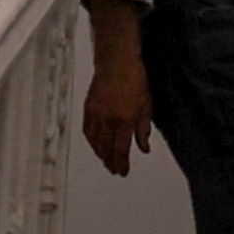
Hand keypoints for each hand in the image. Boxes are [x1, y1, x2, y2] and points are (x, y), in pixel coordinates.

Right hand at [81, 0, 152, 175]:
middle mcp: (109, 120)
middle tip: (115, 170)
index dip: (122, 164)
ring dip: (100, 154)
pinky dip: (91, 141)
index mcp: (125, 120)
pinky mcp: (88, 108)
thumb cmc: (135, 79)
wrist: (117, 61)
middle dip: (111, 162)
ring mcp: (96, 114)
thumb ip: (144, 130)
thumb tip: (143, 148)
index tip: (123, 172)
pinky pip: (87, 130)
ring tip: (106, 161)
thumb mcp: (147, 105)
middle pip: (106, 149)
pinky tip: (95, 145)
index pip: (121, 150)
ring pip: (95, 142)